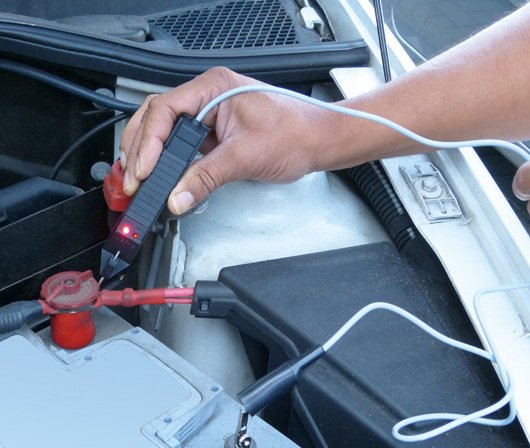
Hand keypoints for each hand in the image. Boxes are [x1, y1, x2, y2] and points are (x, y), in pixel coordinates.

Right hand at [119, 67, 328, 214]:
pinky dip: (166, 160)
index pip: (165, 110)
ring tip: (137, 177)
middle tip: (131, 178)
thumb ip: (206, 178)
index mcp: (212, 87)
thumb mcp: (244, 157)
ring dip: (148, 153)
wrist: (317, 142)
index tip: (142, 171)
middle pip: (157, 117)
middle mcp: (207, 96)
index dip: (148, 143)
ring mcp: (209, 114)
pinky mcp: (214, 132)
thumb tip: (177, 197)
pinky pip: (181, 144)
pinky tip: (159, 174)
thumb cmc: (294, 135)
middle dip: (139, 147)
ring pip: (165, 130)